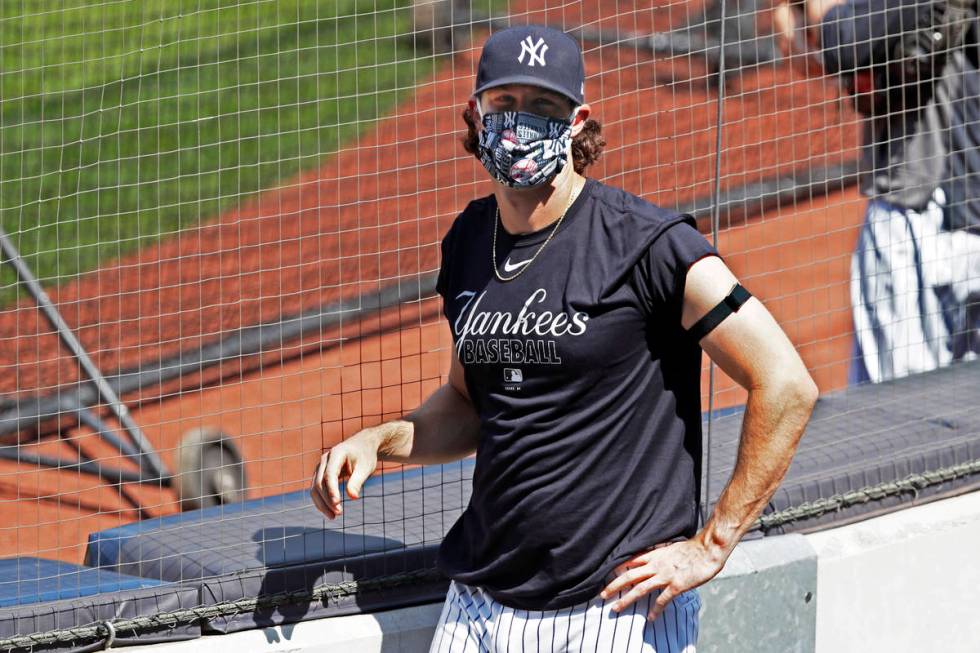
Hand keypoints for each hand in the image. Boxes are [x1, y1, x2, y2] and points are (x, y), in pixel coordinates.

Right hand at [310, 432, 379, 518]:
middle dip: (327, 500)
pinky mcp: (320, 474)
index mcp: (337, 454)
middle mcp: (325, 460)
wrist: (362, 446)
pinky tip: (330, 511)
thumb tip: (353, 497)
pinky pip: (316, 489)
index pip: (329, 475)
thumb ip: (358, 481)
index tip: (337, 504)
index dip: (331, 490)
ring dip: (322, 503)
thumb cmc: (365, 456)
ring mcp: (321, 467)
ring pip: (315, 488)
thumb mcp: (366, 467)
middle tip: (338, 513)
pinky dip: (321, 501)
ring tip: (333, 516)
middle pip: (319, 483)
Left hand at [599, 538, 727, 620]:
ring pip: (640, 588)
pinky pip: (662, 600)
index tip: (607, 574)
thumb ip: (661, 554)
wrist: (707, 549)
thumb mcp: (671, 548)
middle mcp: (656, 565)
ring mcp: (665, 576)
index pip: (631, 561)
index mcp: (655, 554)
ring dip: (626, 599)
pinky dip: (655, 609)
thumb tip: (656, 558)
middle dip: (614, 586)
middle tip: (602, 595)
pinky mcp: (676, 585)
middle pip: (629, 576)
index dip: (618, 568)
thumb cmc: (693, 548)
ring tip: (616, 608)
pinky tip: (650, 618)